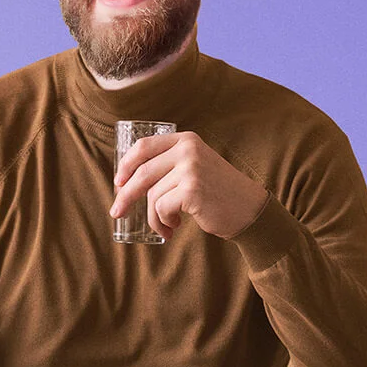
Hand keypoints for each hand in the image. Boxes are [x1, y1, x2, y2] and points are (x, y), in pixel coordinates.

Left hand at [110, 131, 265, 240]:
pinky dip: (163, 222)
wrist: (249, 209)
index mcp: (186, 140)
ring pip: (152, 196)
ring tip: (166, 226)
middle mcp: (188, 149)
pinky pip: (161, 208)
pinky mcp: (192, 190)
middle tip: (117, 213)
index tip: (118, 182)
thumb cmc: (218, 193)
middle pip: (142, 173)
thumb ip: (170, 165)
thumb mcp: (195, 167)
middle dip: (125, 196)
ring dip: (154, 217)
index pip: (143, 146)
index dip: (126, 165)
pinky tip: (175, 227)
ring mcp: (190, 168)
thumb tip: (126, 181)